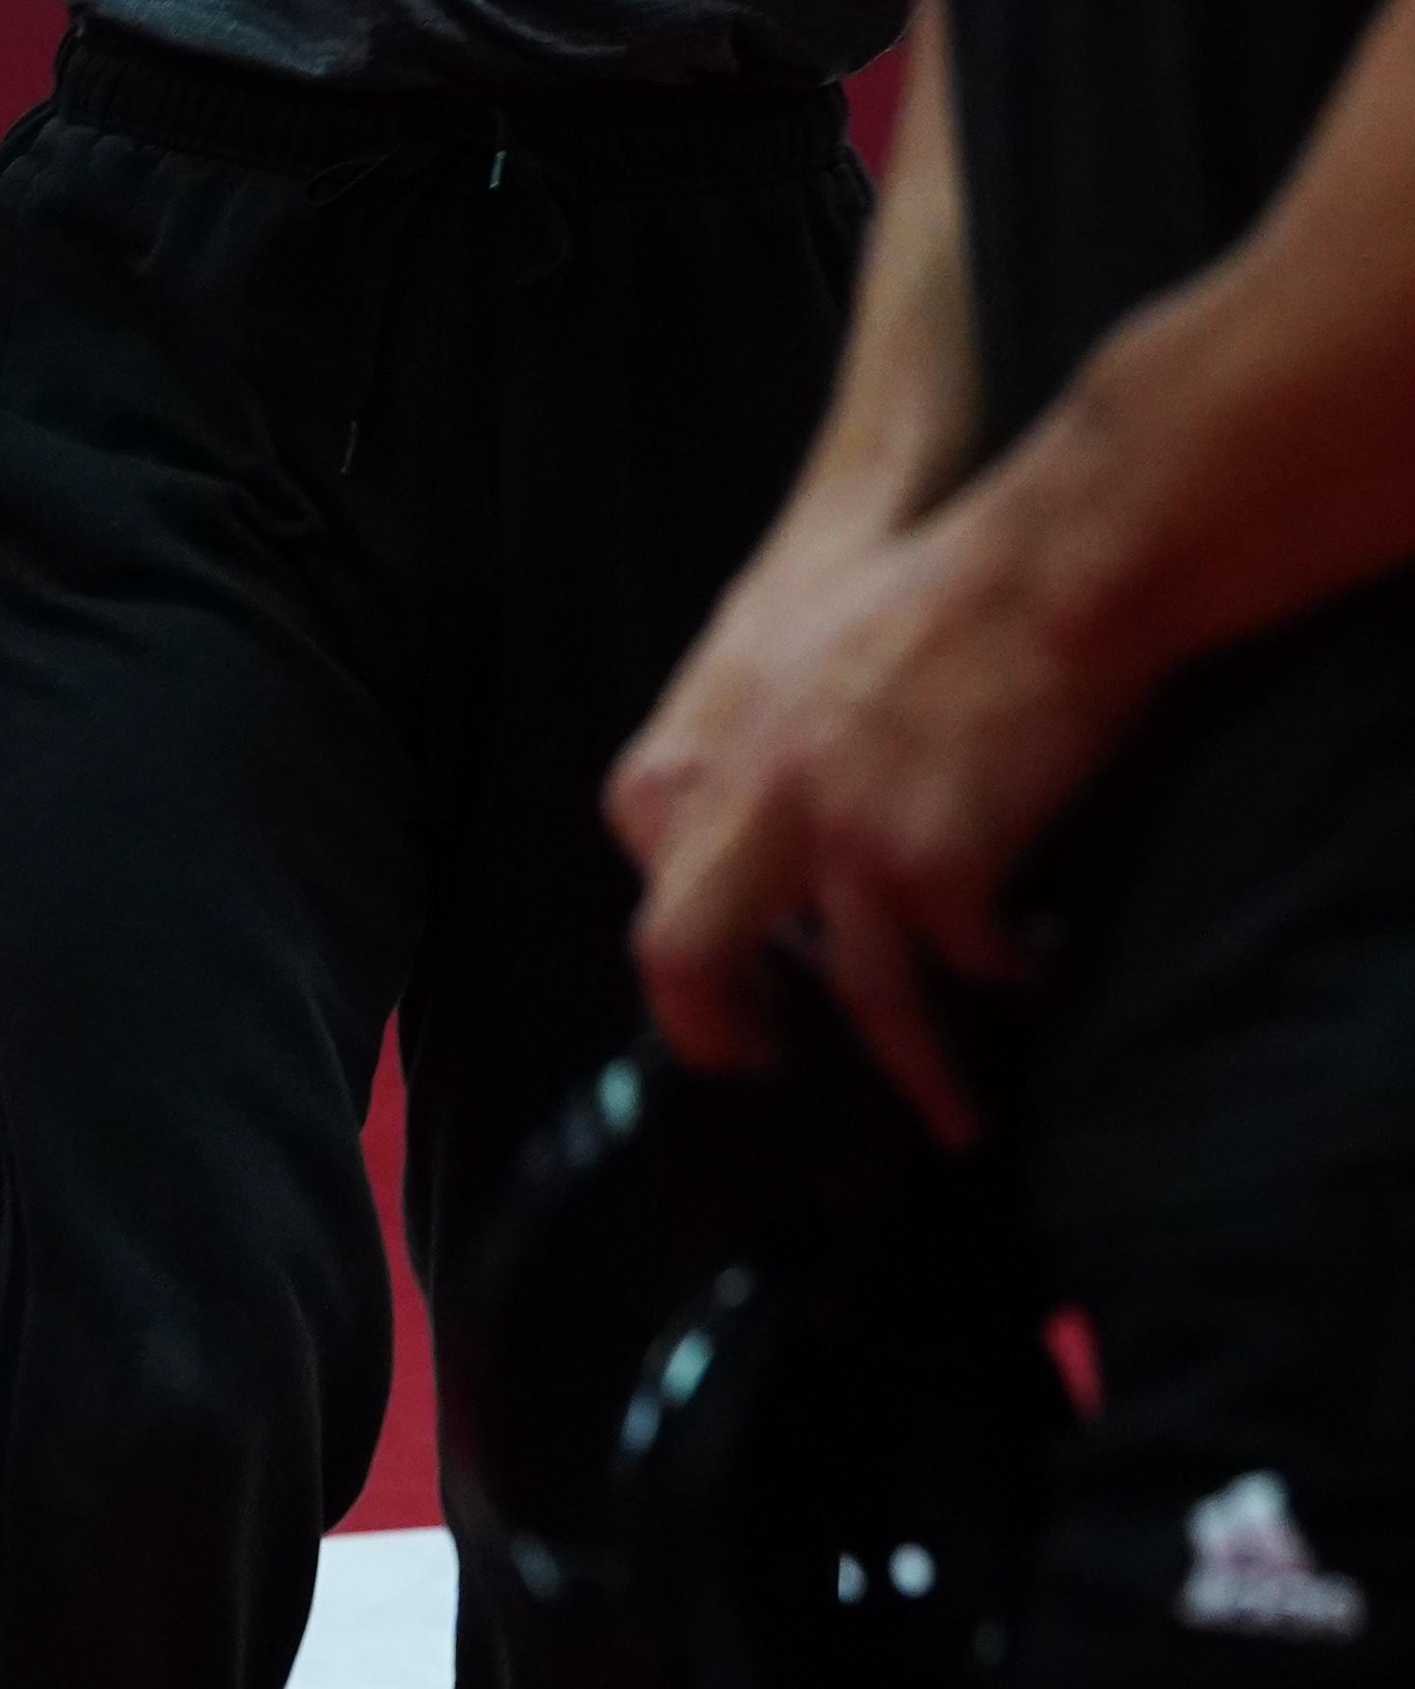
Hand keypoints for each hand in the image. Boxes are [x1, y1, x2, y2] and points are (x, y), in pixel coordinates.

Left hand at [608, 489, 1138, 1142]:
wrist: (1052, 569)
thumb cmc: (950, 595)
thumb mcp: (809, 642)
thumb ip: (768, 740)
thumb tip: (780, 860)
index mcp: (724, 725)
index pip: (637, 833)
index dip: (675, 901)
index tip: (727, 962)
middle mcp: (760, 788)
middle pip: (680, 948)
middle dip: (712, 1030)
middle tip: (759, 1070)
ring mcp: (842, 832)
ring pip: (854, 996)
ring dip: (915, 1072)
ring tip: (954, 1119)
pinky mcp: (934, 863)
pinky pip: (964, 966)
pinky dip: (1007, 981)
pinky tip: (1038, 972)